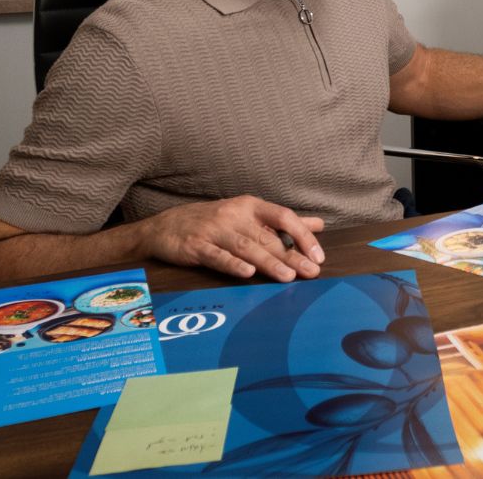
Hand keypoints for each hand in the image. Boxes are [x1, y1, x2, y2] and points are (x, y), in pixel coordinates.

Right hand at [141, 195, 325, 281]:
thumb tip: (318, 224)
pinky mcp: (196, 246)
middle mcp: (234, 215)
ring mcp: (214, 230)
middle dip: (292, 255)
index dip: (302, 235)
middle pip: (268, 237)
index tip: (318, 255)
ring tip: (288, 276)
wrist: (164, 227)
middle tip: (312, 272)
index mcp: (250, 206)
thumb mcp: (247, 215)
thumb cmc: (213, 222)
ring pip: (246, 247)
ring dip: (268, 262)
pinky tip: (247, 273)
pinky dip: (232, 264)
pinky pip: (217, 256)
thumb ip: (282, 222)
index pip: (283, 216)